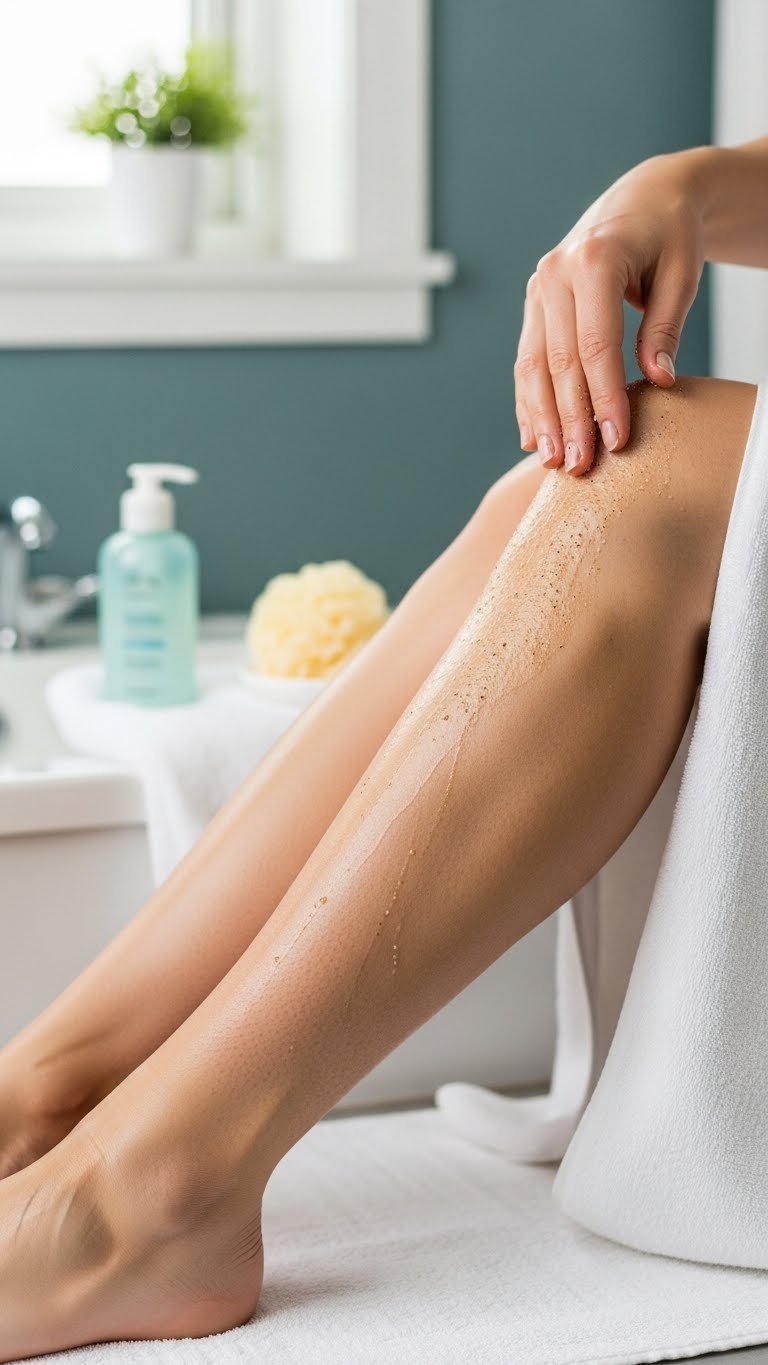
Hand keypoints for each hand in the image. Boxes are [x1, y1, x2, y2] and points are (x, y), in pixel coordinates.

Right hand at [514, 153, 704, 474]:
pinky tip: (534, 437)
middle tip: (582, 467)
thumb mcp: (681, 275)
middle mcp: (554, 274)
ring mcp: (538, 289)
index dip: (604, 398)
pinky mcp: (534, 304)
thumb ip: (664, 328)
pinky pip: (526, 359)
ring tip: (554, 462)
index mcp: (593, 261)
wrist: (643, 199)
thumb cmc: (670, 235)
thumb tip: (657, 381)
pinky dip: (528, 400)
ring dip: (542, 418)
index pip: (595, 346)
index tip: (616, 441)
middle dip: (570, 419)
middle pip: (560, 362)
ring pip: (533, 366)